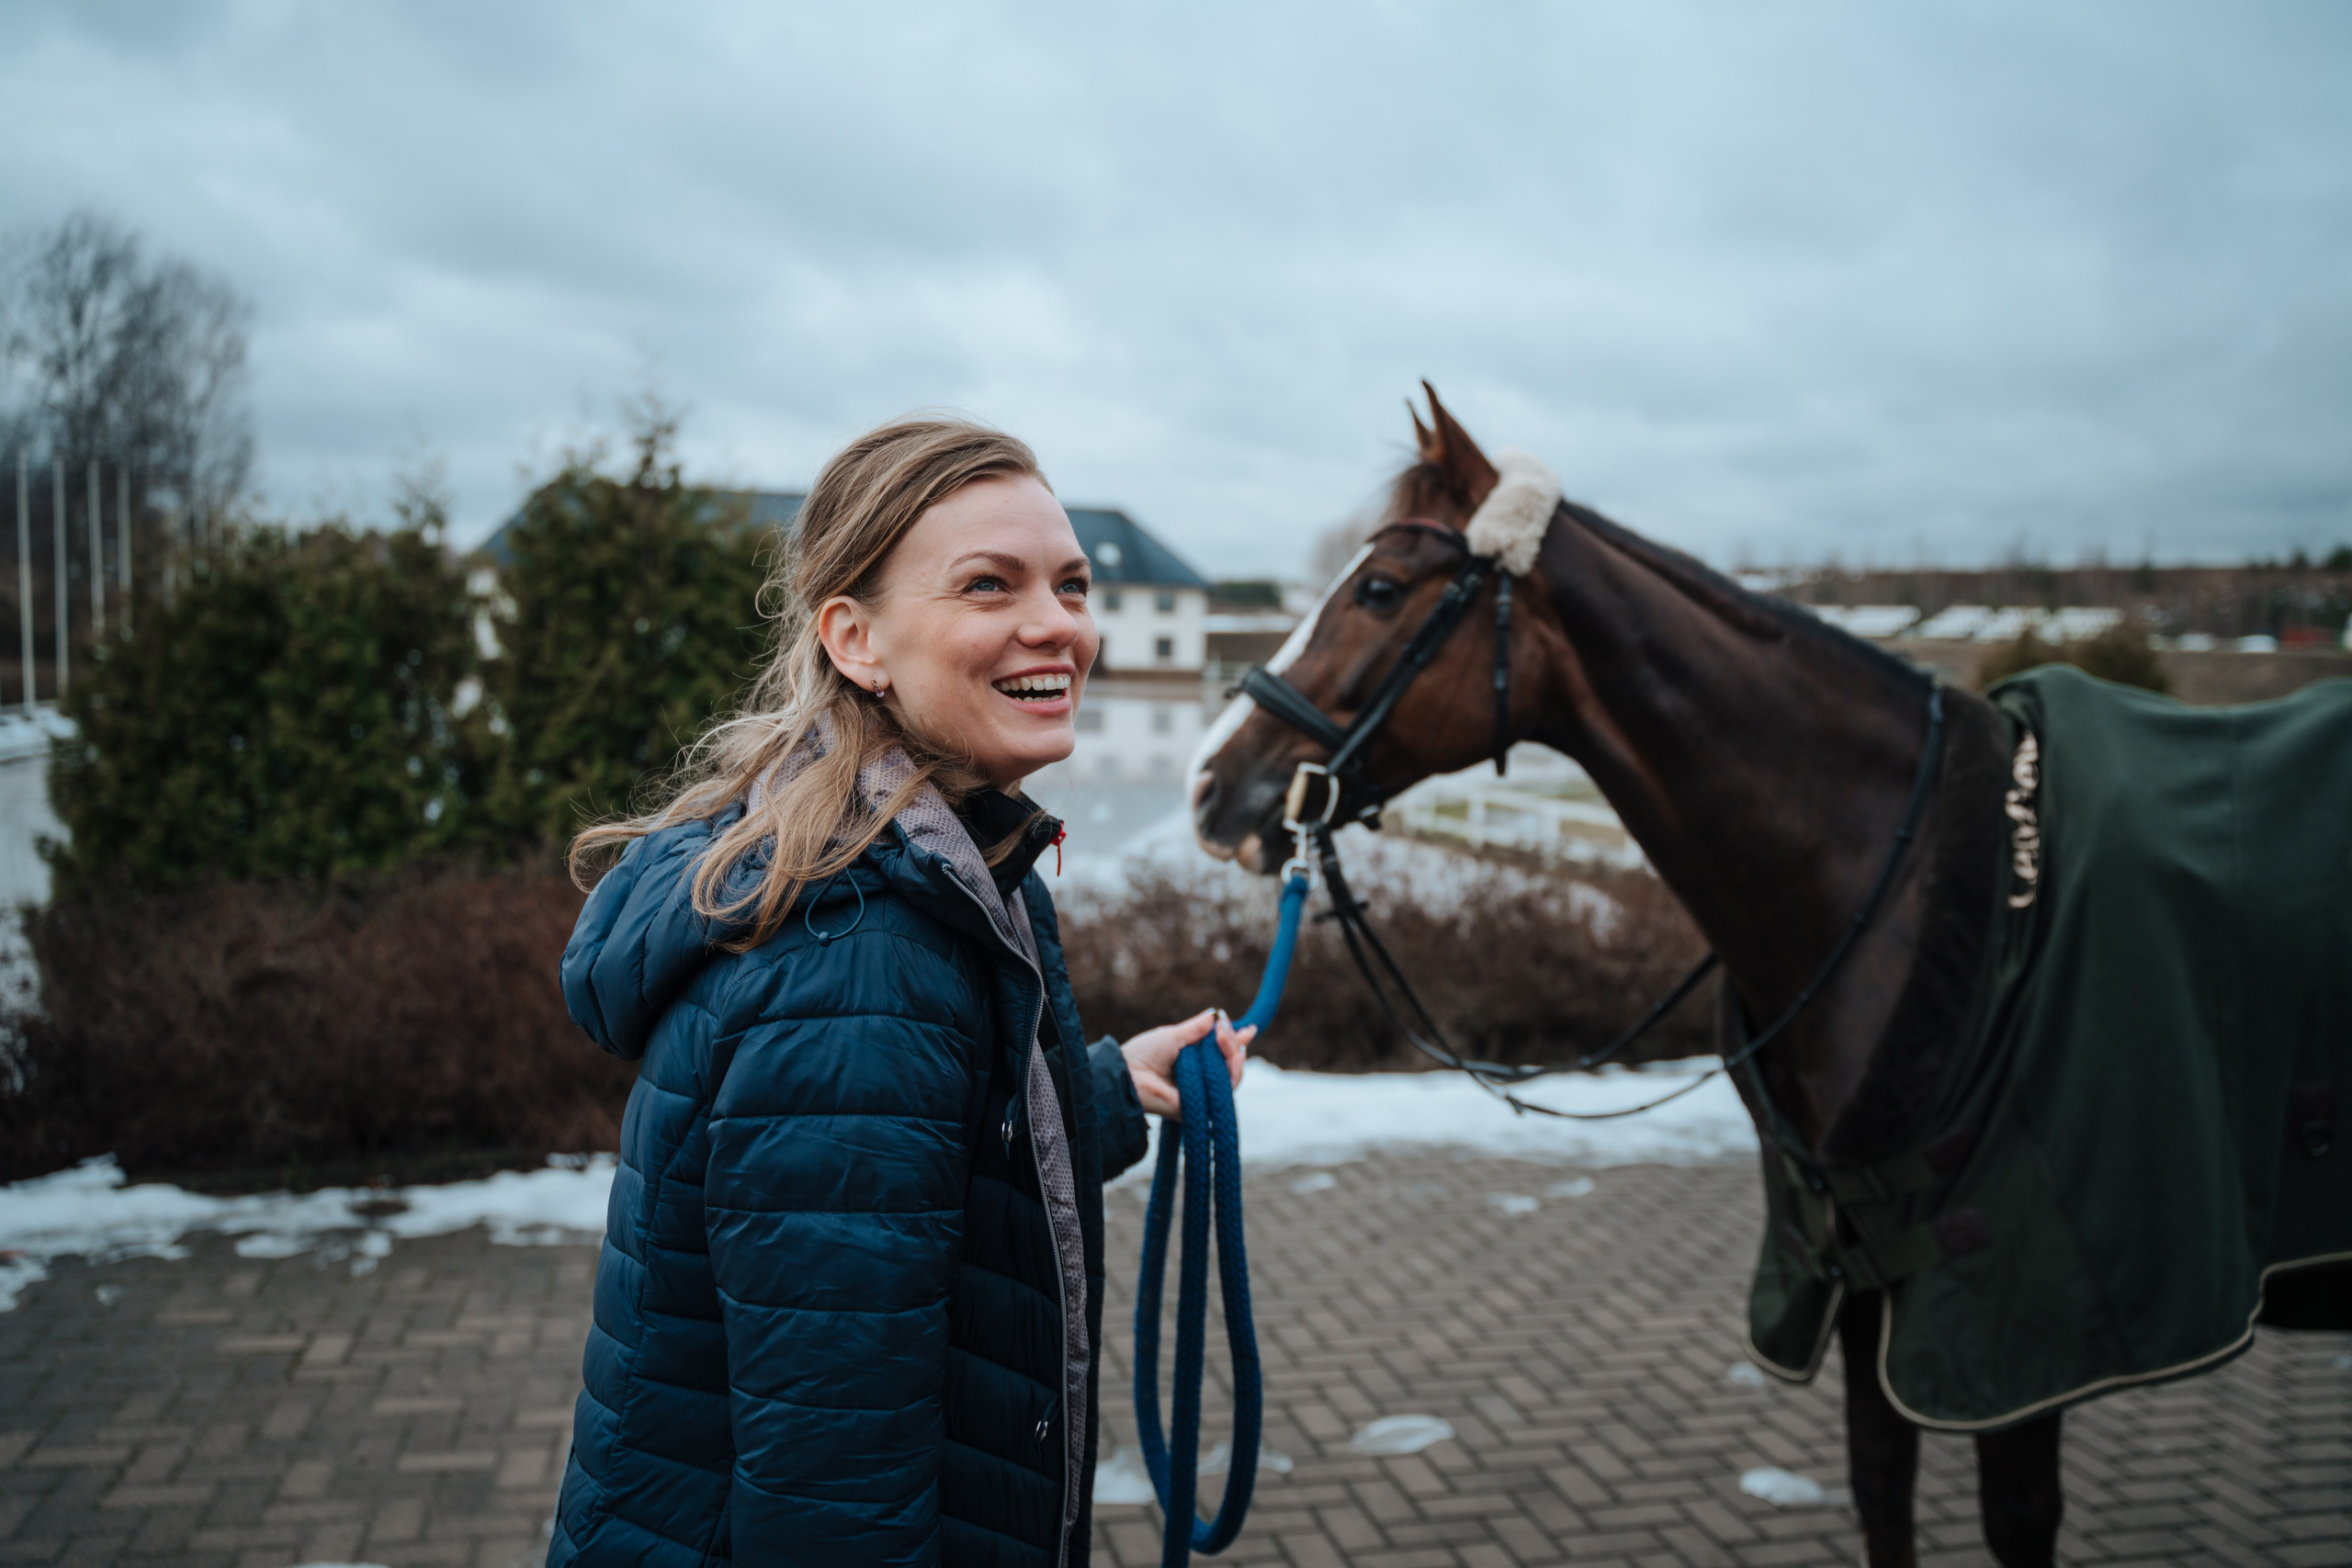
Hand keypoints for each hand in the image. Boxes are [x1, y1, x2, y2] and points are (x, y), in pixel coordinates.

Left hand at [1122, 1008, 1252, 1120]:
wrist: (1129, 1073)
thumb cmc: (1144, 1054)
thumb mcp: (1174, 1035)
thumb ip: (1198, 1028)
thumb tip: (1216, 1015)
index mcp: (1191, 1062)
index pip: (1220, 1053)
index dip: (1234, 1041)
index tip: (1248, 1029)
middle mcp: (1199, 1078)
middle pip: (1229, 1064)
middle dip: (1233, 1043)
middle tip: (1226, 1029)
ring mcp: (1202, 1092)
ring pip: (1232, 1076)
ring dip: (1234, 1053)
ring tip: (1227, 1038)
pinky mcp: (1202, 1104)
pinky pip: (1226, 1089)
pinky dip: (1233, 1070)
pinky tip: (1234, 1054)